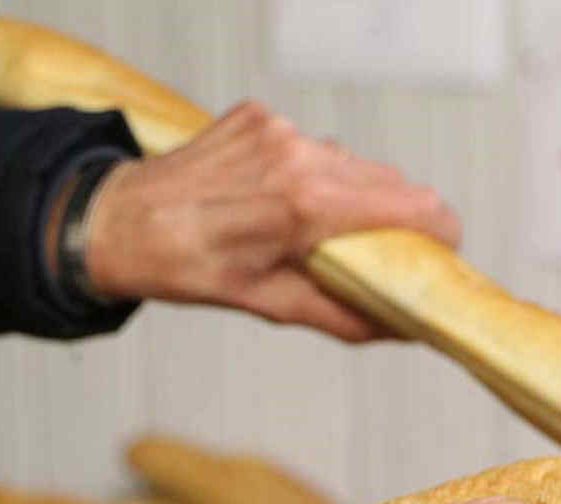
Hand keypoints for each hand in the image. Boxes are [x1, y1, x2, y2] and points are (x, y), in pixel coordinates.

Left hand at [84, 101, 460, 341]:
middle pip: (394, 182)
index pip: (415, 206)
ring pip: (353, 163)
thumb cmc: (191, 270)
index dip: (441, 232)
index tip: (440, 253)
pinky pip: (311, 146)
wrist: (119, 221)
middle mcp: (300, 157)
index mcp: (308, 205)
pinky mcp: (258, 117)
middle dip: (400, 219)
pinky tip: (277, 198)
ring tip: (318, 228)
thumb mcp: (271, 305)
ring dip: (353, 196)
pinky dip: (310, 174)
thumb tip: (402, 329)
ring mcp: (278, 131)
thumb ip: (345, 316)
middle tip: (385, 252)